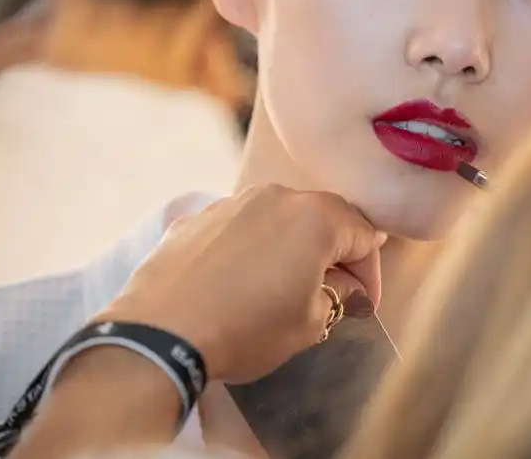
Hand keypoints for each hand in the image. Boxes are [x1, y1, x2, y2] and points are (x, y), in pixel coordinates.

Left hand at [95, 185, 387, 383]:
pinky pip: (238, 227)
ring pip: (278, 218)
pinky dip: (250, 248)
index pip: (364, 234)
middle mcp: (276, 197)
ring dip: (291, 247)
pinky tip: (240, 282)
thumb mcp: (309, 323)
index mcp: (315, 218)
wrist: (161, 333)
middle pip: (322, 217)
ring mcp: (232, 202)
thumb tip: (346, 288)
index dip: (369, 272)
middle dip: (335, 253)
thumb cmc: (245, 329)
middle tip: (334, 293)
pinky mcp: (196, 218)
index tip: (364, 303)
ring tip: (283, 286)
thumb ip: (338, 296)